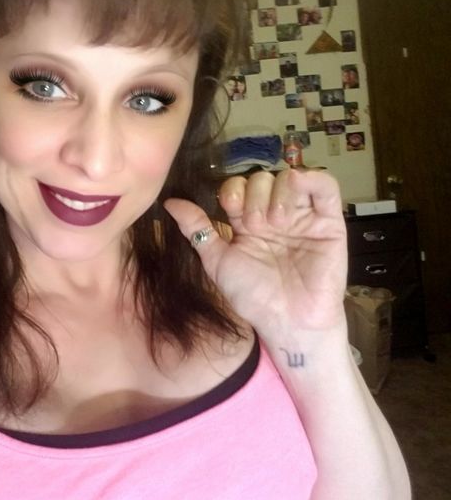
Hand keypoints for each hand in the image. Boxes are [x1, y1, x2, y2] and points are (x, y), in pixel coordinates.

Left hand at [164, 170, 347, 338]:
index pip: (238, 187)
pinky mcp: (329, 221)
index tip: (229, 209)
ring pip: (288, 178)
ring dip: (277, 193)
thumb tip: (170, 202)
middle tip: (256, 227)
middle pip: (261, 179)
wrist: (287, 321)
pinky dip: (310, 178)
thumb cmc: (253, 296)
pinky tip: (297, 188)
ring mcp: (302, 216)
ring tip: (276, 223)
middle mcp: (274, 215)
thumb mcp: (217, 261)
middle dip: (254, 197)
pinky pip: (325, 185)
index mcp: (247, 222)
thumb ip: (197, 229)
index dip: (232, 191)